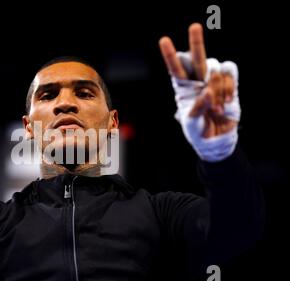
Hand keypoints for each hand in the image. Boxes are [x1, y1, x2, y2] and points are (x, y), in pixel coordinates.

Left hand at [158, 23, 239, 160]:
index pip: (176, 68)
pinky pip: (230, 74)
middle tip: (194, 26)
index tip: (164, 41)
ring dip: (218, 89)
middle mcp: (198, 81)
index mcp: (183, 88)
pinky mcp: (229, 84)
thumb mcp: (191, 122)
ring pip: (216, 70)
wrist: (216, 139)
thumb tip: (207, 91)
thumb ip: (198, 107)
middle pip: (197, 58)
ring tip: (216, 109)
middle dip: (196, 42)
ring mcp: (214, 81)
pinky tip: (227, 102)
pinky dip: (229, 87)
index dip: (170, 55)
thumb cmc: (197, 130)